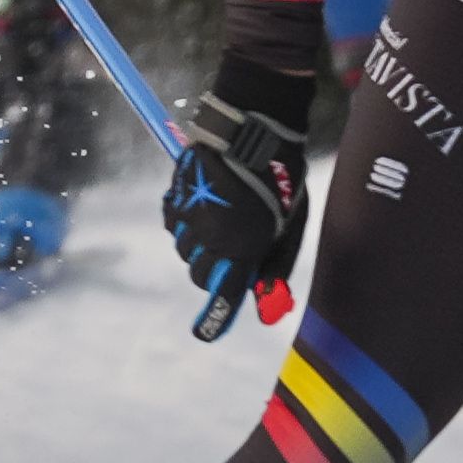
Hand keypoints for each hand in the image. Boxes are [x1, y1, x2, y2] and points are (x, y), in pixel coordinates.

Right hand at [165, 56, 320, 340]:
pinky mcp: (174, 196)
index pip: (222, 293)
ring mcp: (187, 216)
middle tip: (235, 253)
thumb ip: (275, 265)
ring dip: (202, 244)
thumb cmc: (281, 178)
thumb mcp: (289, 226)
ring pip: (186, 249)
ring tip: (225, 218)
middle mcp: (208, 236)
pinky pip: (175, 223)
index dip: (214, 318)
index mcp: (240, 246)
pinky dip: (188, 222)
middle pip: (201, 274)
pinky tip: (207, 204)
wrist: (252, 128)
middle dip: (216, 271)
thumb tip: (268, 302)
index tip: (204, 334)